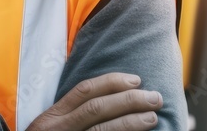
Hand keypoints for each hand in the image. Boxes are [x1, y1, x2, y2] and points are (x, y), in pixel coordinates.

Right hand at [26, 73, 161, 130]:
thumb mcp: (51, 127)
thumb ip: (72, 114)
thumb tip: (112, 101)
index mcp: (54, 116)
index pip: (84, 91)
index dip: (112, 83)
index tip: (136, 80)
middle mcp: (60, 128)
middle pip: (97, 109)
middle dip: (129, 101)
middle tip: (155, 98)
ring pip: (102, 130)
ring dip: (130, 122)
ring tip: (152, 117)